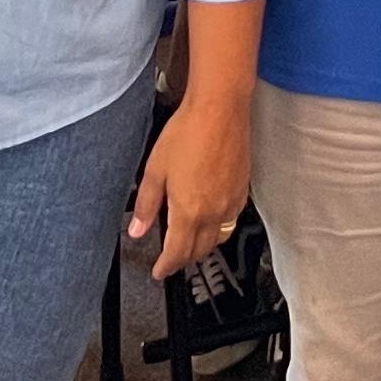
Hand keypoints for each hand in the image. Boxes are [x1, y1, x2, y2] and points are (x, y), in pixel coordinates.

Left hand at [124, 90, 252, 281]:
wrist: (220, 109)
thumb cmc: (188, 132)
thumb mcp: (155, 169)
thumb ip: (146, 205)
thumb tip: (137, 230)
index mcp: (189, 211)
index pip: (177, 253)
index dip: (166, 267)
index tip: (159, 271)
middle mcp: (213, 212)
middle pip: (200, 251)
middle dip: (184, 259)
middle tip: (171, 258)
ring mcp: (231, 202)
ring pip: (218, 238)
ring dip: (203, 247)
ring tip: (191, 244)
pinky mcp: (243, 190)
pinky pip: (231, 220)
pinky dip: (219, 228)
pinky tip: (211, 218)